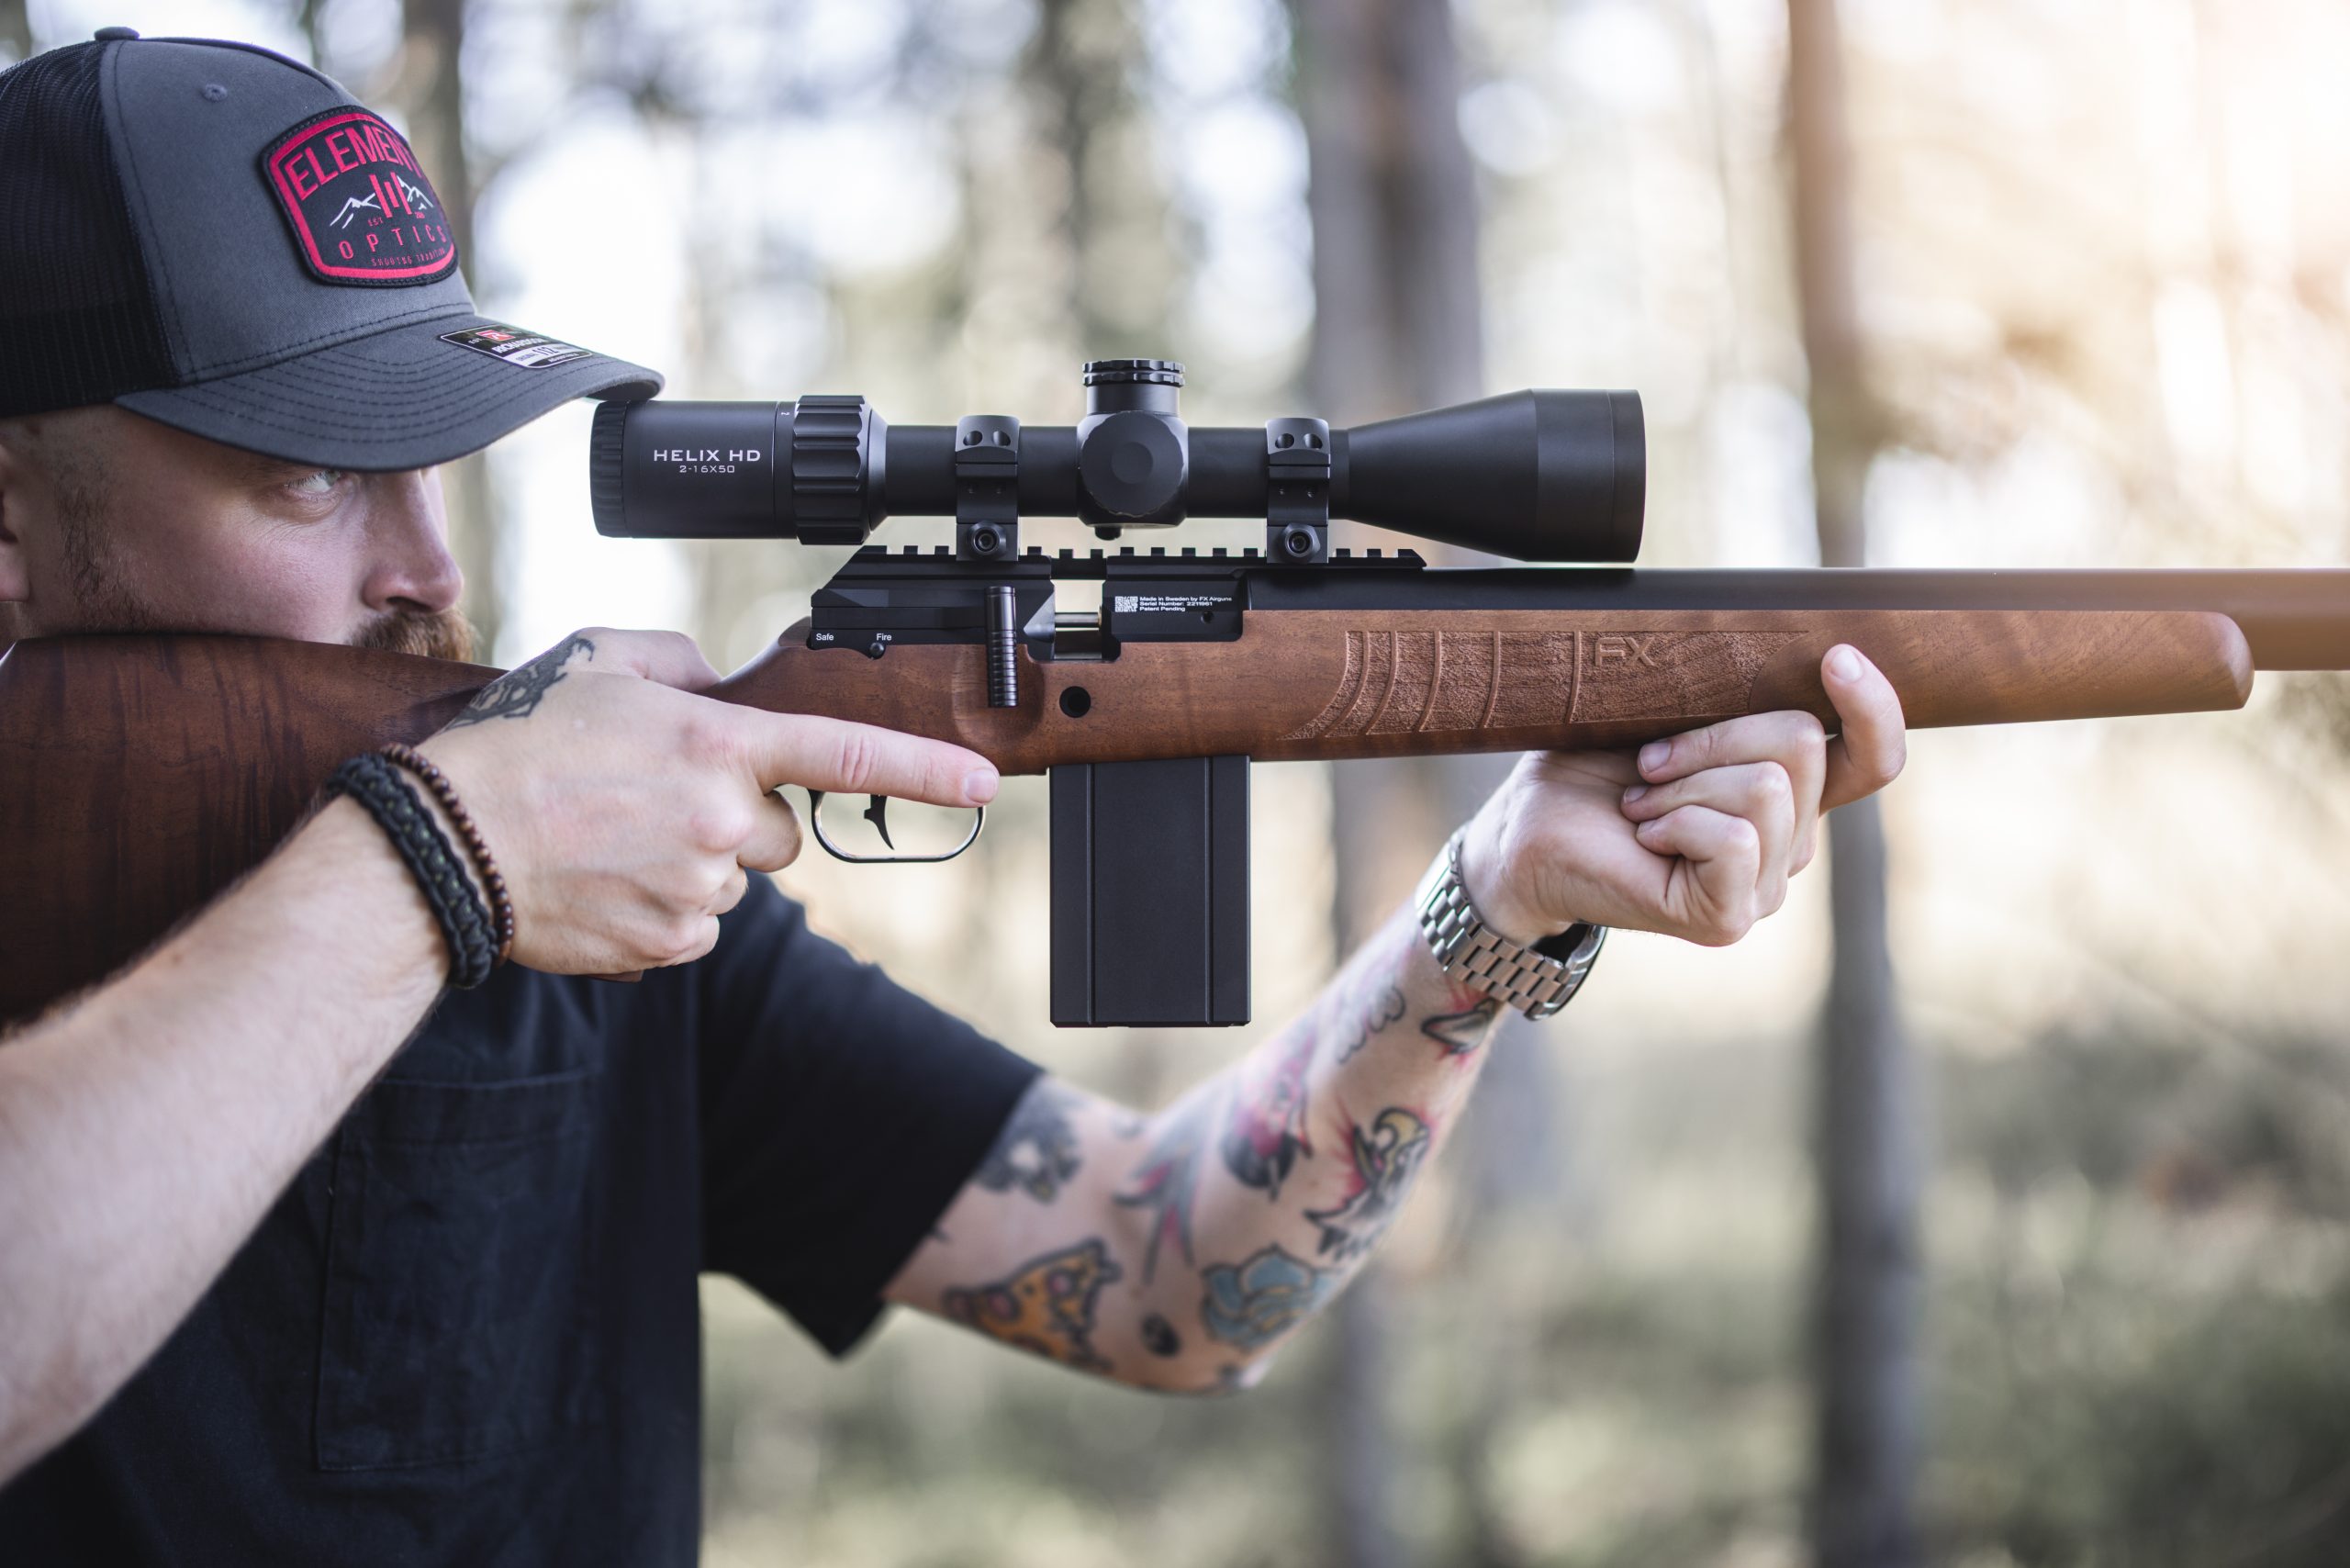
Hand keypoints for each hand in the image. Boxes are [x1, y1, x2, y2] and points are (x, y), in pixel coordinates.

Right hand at [417, 628, 998, 973]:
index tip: (984, 784)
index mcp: (717, 744)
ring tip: (610, 841)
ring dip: (691, 864)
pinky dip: (661, 909)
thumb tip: (725, 689)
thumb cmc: (516, 745)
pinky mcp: (668, 943)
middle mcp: (721, 820)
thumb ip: (682, 664)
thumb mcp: (600, 662)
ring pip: (734, 882)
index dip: (925, 771)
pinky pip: (696, 928)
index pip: (845, 756)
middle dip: (737, 820)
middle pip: (780, 834)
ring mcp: (699, 890)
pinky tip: (605, 882)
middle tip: (654, 802)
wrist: (442, 842)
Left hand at [1458, 644, 1906, 946]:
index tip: (1835, 657)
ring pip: (1766, 787)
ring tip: (1640, 804)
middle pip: (1803, 744)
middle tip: (1650, 764)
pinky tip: (1643, 836)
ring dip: (1684, 780)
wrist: (1527, 831)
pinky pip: (1735, 836)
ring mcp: (1764, 886)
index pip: (1873, 759)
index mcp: (1788, 795)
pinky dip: (1676, 819)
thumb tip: (1807, 660)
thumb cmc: (1593, 769)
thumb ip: (1741, 706)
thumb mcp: (1675, 717)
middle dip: (1714, 735)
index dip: (1873, 706)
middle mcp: (1790, 844)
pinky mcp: (1727, 916)